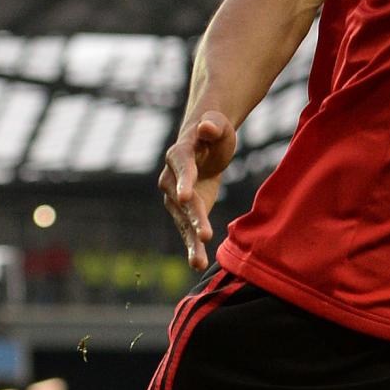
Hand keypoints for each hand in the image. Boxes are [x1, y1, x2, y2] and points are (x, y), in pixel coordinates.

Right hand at [160, 113, 238, 271]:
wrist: (205, 145)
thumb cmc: (214, 131)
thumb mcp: (218, 125)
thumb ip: (213, 126)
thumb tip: (207, 125)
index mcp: (180, 154)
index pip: (182, 167)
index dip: (184, 181)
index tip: (184, 196)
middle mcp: (171, 178)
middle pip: (182, 200)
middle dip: (193, 218)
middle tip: (204, 234)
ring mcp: (175, 197)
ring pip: (183, 220)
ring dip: (191, 241)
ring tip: (198, 262)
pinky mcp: (184, 211)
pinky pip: (187, 229)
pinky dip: (192, 247)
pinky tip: (198, 264)